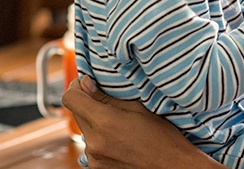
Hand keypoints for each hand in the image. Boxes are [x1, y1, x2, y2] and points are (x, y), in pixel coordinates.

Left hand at [62, 77, 223, 168]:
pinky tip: (121, 140)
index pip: (70, 98)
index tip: (87, 83)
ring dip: (96, 124)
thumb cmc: (162, 136)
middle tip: (110, 103)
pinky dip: (101, 140)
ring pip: (85, 131)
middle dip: (89, 104)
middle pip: (77, 114)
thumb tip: (85, 84)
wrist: (173, 167)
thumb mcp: (139, 107)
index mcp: (104, 122)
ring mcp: (93, 159)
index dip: (76, 86)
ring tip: (120, 126)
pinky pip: (91, 147)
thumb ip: (107, 96)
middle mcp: (93, 142)